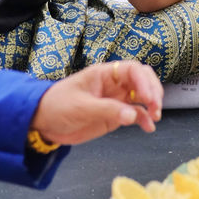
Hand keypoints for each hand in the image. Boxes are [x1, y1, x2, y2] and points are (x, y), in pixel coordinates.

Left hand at [30, 61, 163, 145]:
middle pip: (142, 80)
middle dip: (153, 91)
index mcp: (105, 74)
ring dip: (152, 105)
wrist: (42, 123)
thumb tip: (133, 115)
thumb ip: (107, 110)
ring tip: (155, 118)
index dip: (145, 82)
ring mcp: (116, 99)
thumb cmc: (57, 106)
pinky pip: (135, 113)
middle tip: (155, 108)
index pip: (133, 70)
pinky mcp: (115, 114)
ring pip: (142, 96)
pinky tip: (149, 128)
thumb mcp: (81, 107)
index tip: (149, 99)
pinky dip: (144, 119)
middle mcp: (114, 84)